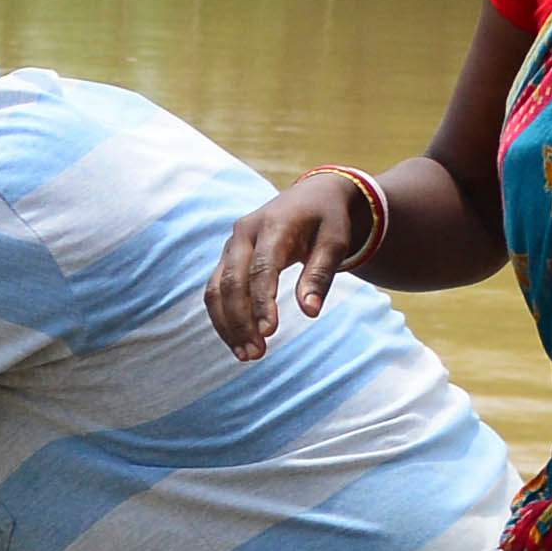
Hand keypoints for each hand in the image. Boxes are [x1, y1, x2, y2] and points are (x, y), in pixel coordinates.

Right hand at [212, 164, 384, 355]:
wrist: (312, 196)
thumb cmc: (328, 221)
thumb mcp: (335, 242)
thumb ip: (321, 274)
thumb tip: (310, 312)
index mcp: (273, 225)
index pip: (262, 268)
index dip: (262, 302)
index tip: (269, 333)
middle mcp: (244, 233)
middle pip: (232, 281)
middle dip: (240, 321)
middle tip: (255, 354)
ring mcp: (231, 245)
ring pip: (216, 289)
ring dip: (227, 324)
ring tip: (246, 355)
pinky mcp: (227, 258)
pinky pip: (216, 290)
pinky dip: (223, 317)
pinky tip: (238, 342)